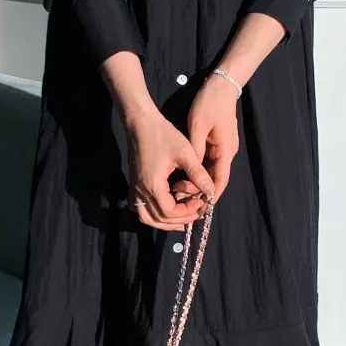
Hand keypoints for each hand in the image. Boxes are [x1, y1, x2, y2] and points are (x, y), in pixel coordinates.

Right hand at [126, 106, 214, 229]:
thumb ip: (197, 174)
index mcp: (153, 185)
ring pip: (147, 218)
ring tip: (181, 219)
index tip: (201, 202)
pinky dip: (152, 215)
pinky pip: (139, 208)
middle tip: (196, 212)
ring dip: (164, 222)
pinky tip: (163, 210)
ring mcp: (135, 189)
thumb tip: (211, 190)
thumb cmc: (163, 135)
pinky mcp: (134, 184)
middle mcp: (141, 191)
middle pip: (159, 219)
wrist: (140, 123)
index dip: (187, 212)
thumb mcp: (185, 152)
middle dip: (179, 220)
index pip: (170, 212)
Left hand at [187, 74, 239, 199]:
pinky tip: (183, 176)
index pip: (220, 180)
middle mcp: (227, 152)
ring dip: (197, 183)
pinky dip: (197, 172)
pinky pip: (208, 163)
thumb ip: (196, 151)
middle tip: (180, 199)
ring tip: (178, 191)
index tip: (198, 207)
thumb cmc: (210, 104)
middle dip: (200, 191)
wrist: (220, 86)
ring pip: (210, 172)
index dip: (210, 195)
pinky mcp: (217, 144)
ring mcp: (223, 148)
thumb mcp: (198, 126)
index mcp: (225, 150)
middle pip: (215, 179)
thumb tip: (191, 172)